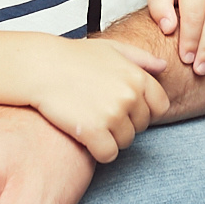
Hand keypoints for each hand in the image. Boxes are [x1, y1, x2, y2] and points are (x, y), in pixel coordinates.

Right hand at [20, 34, 168, 161]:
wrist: (41, 67)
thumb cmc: (73, 57)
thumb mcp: (111, 49)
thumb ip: (140, 58)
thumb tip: (163, 66)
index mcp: (138, 77)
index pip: (160, 106)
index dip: (144, 110)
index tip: (126, 108)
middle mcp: (130, 96)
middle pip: (141, 126)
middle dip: (125, 123)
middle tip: (101, 112)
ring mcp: (113, 115)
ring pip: (125, 142)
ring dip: (110, 137)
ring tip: (91, 121)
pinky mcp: (94, 132)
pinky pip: (108, 155)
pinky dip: (98, 151)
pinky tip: (86, 136)